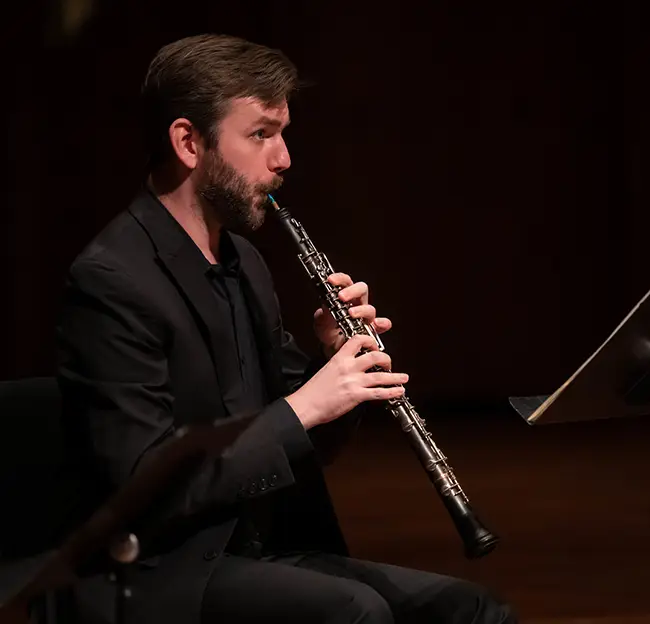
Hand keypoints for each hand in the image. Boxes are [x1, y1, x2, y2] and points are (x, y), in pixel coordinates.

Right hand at [285, 333, 407, 429]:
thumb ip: (342, 366)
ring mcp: (353, 381)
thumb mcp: (327, 370)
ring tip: (403, 378)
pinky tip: (398, 391)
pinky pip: (378, 393)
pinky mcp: (356, 395)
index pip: (358, 340)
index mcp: (340, 358)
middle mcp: (348, 367)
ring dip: (395, 377)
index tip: (375, 346)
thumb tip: (355, 368)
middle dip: (386, 359)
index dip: (370, 341)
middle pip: (374, 356)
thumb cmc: (314, 390)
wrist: (306, 404)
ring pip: (381, 375)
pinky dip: (392, 392)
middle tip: (389, 364)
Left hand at [313, 273, 391, 357]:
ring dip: (361, 310)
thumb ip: (323, 314)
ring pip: (369, 308)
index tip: (330, 280)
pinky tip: (377, 325)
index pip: (345, 282)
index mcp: (345, 297)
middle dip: (352, 291)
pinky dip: (382, 324)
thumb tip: (325, 305)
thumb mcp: (321, 322)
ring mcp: (365, 317)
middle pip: (362, 289)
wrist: (332, 349)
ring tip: (351, 314)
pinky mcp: (371, 330)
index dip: (340, 279)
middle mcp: (357, 304)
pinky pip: (381, 325)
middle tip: (341, 297)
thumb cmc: (328, 332)